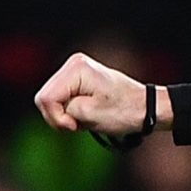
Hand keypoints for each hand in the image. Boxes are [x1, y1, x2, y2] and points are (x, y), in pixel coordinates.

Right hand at [33, 51, 166, 138]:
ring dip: (65, 115)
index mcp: (76, 68)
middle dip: (59, 116)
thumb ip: (62, 110)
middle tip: (80, 124)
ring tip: (85, 118)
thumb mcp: (88, 115)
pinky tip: (85, 113)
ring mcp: (74, 70)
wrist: (145, 107)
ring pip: (50, 100)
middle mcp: (73, 64)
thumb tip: (49, 106)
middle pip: (44, 98)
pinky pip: (59, 99)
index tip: (76, 126)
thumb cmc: (123, 111)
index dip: (57, 118)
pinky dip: (69, 111)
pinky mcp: (77, 79)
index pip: (46, 98)